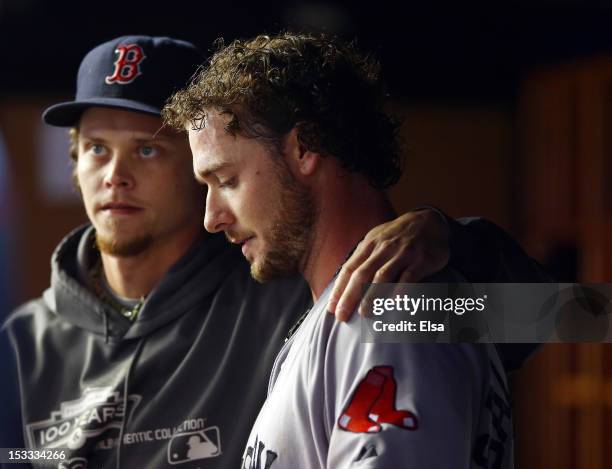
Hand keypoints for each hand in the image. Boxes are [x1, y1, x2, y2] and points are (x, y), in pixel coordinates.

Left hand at [326, 209, 450, 320]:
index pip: (349, 269)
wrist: (429, 221)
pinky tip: (395, 301)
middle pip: (362, 274)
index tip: (331, 308)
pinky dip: (402, 288)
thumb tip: (342, 283)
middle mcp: (384, 248)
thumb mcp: (375, 239)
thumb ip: (361, 258)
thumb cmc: (397, 236)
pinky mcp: (422, 259)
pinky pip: (410, 275)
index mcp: (369, 245)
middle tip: (342, 316)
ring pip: (383, 275)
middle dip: (350, 296)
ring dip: (372, 295)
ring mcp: (403, 253)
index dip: (339, 289)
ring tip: (364, 312)